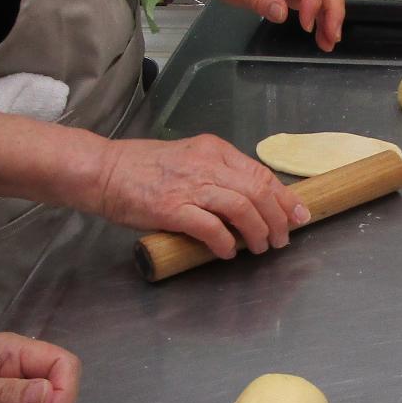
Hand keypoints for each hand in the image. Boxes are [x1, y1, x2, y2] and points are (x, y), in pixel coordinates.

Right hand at [96, 133, 309, 259]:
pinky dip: (226, 242)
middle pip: (259, 191)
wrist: (103, 171)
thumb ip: (215, 174)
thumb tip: (247, 200)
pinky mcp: (172, 208)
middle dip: (278, 219)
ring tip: (260, 248)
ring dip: (258, 232)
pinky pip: (211, 228)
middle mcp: (207, 164)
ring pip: (242, 208)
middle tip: (282, 240)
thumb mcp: (187, 159)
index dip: (285, 198)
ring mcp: (190, 186)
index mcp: (214, 150)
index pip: (261, 173)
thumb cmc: (142, 168)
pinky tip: (228, 252)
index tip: (298, 216)